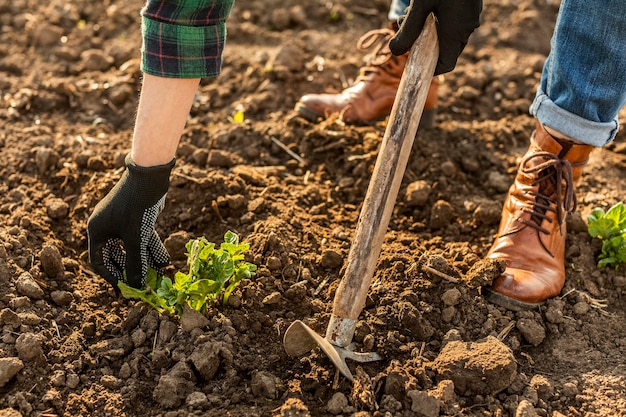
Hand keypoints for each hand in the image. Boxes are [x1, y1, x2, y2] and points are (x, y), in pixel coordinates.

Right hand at [87, 154, 174, 288]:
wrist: (150, 176)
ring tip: (157, 277)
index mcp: (98, 230)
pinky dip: (152, 249)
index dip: (111, 276)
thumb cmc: (137, 206)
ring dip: (144, 261)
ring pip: (133, 248)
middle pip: (117, 256)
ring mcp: (123, 221)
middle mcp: (107, 226)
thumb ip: (135, 263)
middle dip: (130, 270)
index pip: (99, 261)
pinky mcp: (138, 217)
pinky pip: (143, 239)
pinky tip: (164, 262)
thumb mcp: (135, 237)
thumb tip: (136, 286)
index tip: (124, 290)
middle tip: (140, 286)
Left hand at [389, 0, 481, 74]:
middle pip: (447, 51)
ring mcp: (471, 16)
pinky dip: (439, 20)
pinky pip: (455, 21)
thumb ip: (407, 30)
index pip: (447, 65)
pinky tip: (427, 5)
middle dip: (426, 47)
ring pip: (449, 35)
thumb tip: (394, 53)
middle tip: (408, 32)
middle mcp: (466, 27)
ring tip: (412, 14)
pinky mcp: (470, 6)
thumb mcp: (420, 5)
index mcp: (455, 32)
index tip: (413, 63)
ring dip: (430, 32)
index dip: (430, 69)